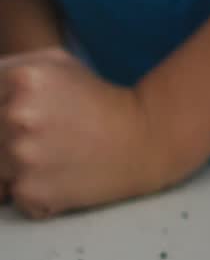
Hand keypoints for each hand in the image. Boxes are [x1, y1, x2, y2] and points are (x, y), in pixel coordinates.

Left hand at [0, 48, 180, 217]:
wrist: (146, 140)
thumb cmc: (98, 102)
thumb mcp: (58, 63)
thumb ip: (12, 67)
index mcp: (23, 79)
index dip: (4, 108)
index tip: (26, 119)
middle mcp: (17, 116)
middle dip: (8, 138)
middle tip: (46, 138)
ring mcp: (22, 156)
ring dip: (16, 167)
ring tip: (52, 158)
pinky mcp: (30, 191)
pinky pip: (13, 195)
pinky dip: (32, 192)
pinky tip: (59, 177)